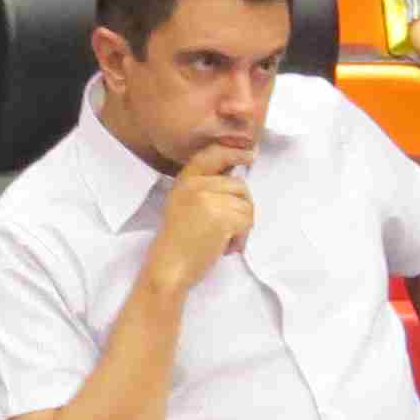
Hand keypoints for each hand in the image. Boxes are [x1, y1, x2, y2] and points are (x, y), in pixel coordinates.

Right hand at [148, 147, 253, 293]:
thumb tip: (236, 174)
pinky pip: (247, 221)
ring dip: (242, 226)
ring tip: (223, 240)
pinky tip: (225, 247)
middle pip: (239, 185)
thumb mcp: (185, 204)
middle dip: (241, 209)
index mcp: (185, 180)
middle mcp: (195, 184)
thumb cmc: (178, 242)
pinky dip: (242, 237)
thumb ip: (205, 188)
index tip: (251, 153)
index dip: (234, 151)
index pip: (213, 154)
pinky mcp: (221, 216)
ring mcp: (208, 198)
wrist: (168, 268)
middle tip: (226, 230)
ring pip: (246, 204)